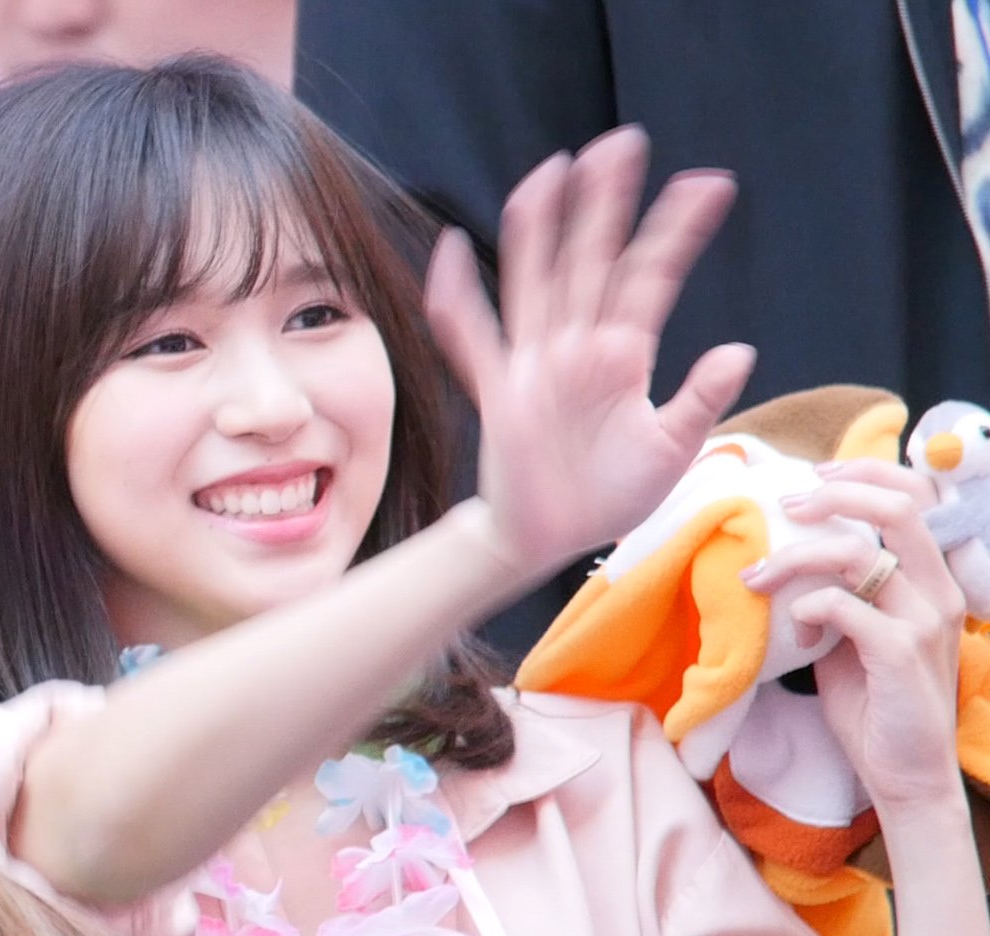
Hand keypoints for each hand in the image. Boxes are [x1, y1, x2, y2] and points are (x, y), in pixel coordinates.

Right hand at [426, 127, 754, 575]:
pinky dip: (457, 297)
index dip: (677, 232)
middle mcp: (577, 348)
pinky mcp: (500, 394)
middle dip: (605, 205)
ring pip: (537, 281)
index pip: (652, 278)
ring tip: (552, 171)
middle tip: (622, 143)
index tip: (709, 183)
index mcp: (622, 356)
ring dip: (542, 229)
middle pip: (591, 261)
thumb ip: (700, 398)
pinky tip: (450, 250)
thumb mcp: (672, 448)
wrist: (549, 538)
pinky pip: (474, 339)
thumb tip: (739, 350)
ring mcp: (535, 365)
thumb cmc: (609, 492)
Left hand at [743, 461, 967, 809]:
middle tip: (787, 507)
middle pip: (898, 507)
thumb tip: (789, 554)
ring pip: (861, 554)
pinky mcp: (901, 653)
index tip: (816, 475)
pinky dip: (808, 608)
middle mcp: (938, 592)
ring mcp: (926, 621)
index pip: (918, 499)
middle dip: (836, 494)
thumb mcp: (853, 634)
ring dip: (797, 558)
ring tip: (758, 577)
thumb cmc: (873, 703)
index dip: (869, 472)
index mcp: (932, 581)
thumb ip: (840, 592)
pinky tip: (796, 630)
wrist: (904, 772)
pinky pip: (845, 606)